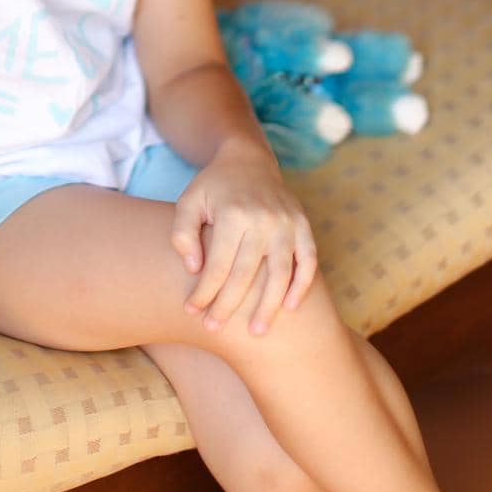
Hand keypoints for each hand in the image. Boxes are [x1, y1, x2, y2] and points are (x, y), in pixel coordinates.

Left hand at [170, 143, 317, 338]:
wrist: (248, 159)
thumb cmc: (214, 187)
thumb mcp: (189, 201)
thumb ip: (183, 233)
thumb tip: (195, 269)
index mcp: (233, 213)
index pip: (218, 265)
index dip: (204, 292)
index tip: (192, 312)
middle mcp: (263, 219)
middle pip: (246, 275)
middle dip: (228, 307)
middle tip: (214, 328)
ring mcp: (287, 222)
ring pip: (280, 274)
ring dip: (268, 307)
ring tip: (256, 333)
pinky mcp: (303, 225)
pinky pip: (308, 260)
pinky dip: (302, 285)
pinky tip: (290, 307)